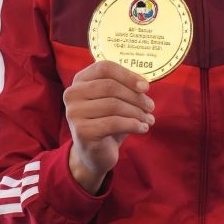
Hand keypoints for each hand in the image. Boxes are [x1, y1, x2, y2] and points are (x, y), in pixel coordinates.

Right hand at [63, 61, 154, 193]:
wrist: (93, 155)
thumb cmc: (106, 123)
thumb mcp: (114, 101)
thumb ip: (124, 88)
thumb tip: (143, 84)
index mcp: (79, 81)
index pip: (104, 68)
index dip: (127, 75)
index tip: (145, 87)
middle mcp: (72, 94)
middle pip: (111, 87)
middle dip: (136, 97)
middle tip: (151, 107)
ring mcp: (74, 113)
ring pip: (114, 105)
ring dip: (137, 112)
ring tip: (149, 119)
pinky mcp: (82, 131)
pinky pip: (114, 123)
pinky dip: (133, 125)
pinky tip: (143, 128)